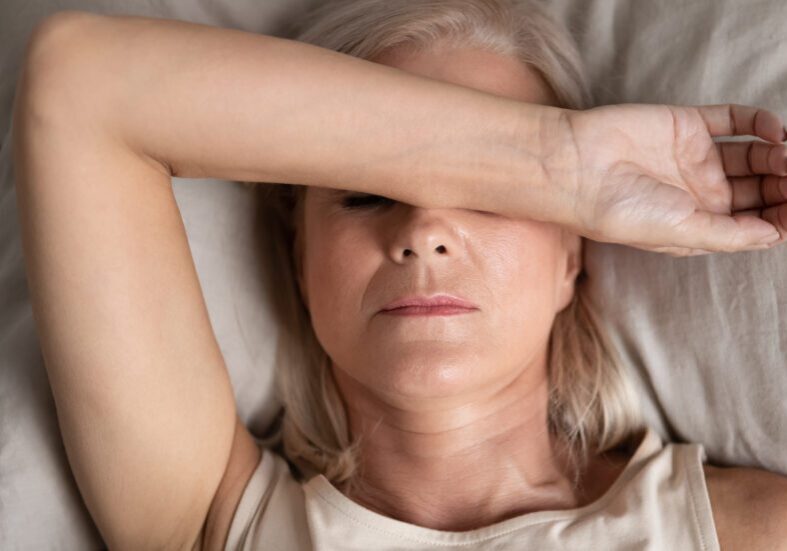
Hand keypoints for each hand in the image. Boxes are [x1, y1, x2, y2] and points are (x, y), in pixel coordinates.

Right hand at [558, 103, 786, 255]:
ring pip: (754, 155)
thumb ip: (730, 235)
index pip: (753, 223)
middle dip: (786, 187)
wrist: (576, 167)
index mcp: (697, 225)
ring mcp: (695, 157)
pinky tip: (775, 131)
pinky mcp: (687, 124)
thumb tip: (774, 236)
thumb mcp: (680, 234)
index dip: (781, 218)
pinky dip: (761, 123)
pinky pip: (734, 120)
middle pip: (760, 189)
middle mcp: (699, 193)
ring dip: (779, 156)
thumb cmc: (618, 211)